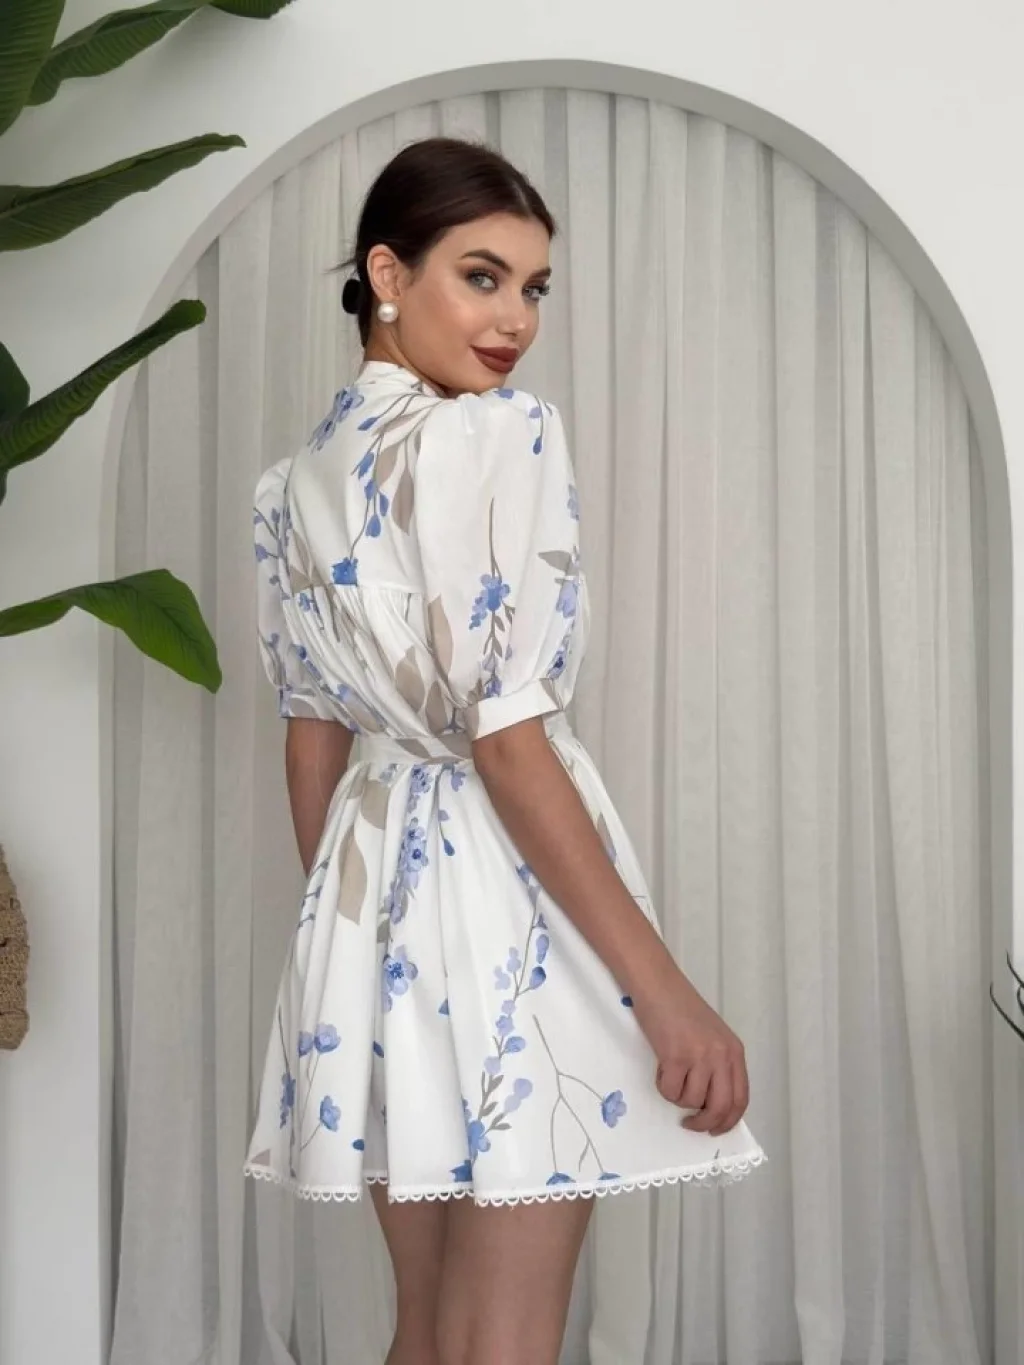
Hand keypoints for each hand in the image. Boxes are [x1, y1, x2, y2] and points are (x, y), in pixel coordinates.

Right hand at [631, 964, 749, 1136]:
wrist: (658, 986)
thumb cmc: (681, 1009)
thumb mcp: (712, 1037)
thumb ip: (718, 1065)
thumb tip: (712, 1104)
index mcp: (734, 1052)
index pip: (740, 1099)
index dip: (728, 1121)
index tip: (714, 1129)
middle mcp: (722, 1056)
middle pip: (721, 1107)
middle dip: (704, 1123)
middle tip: (690, 1124)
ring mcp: (700, 1056)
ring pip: (691, 1101)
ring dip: (678, 1098)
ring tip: (671, 1076)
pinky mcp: (676, 1056)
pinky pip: (669, 1091)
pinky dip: (663, 1086)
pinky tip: (661, 1067)